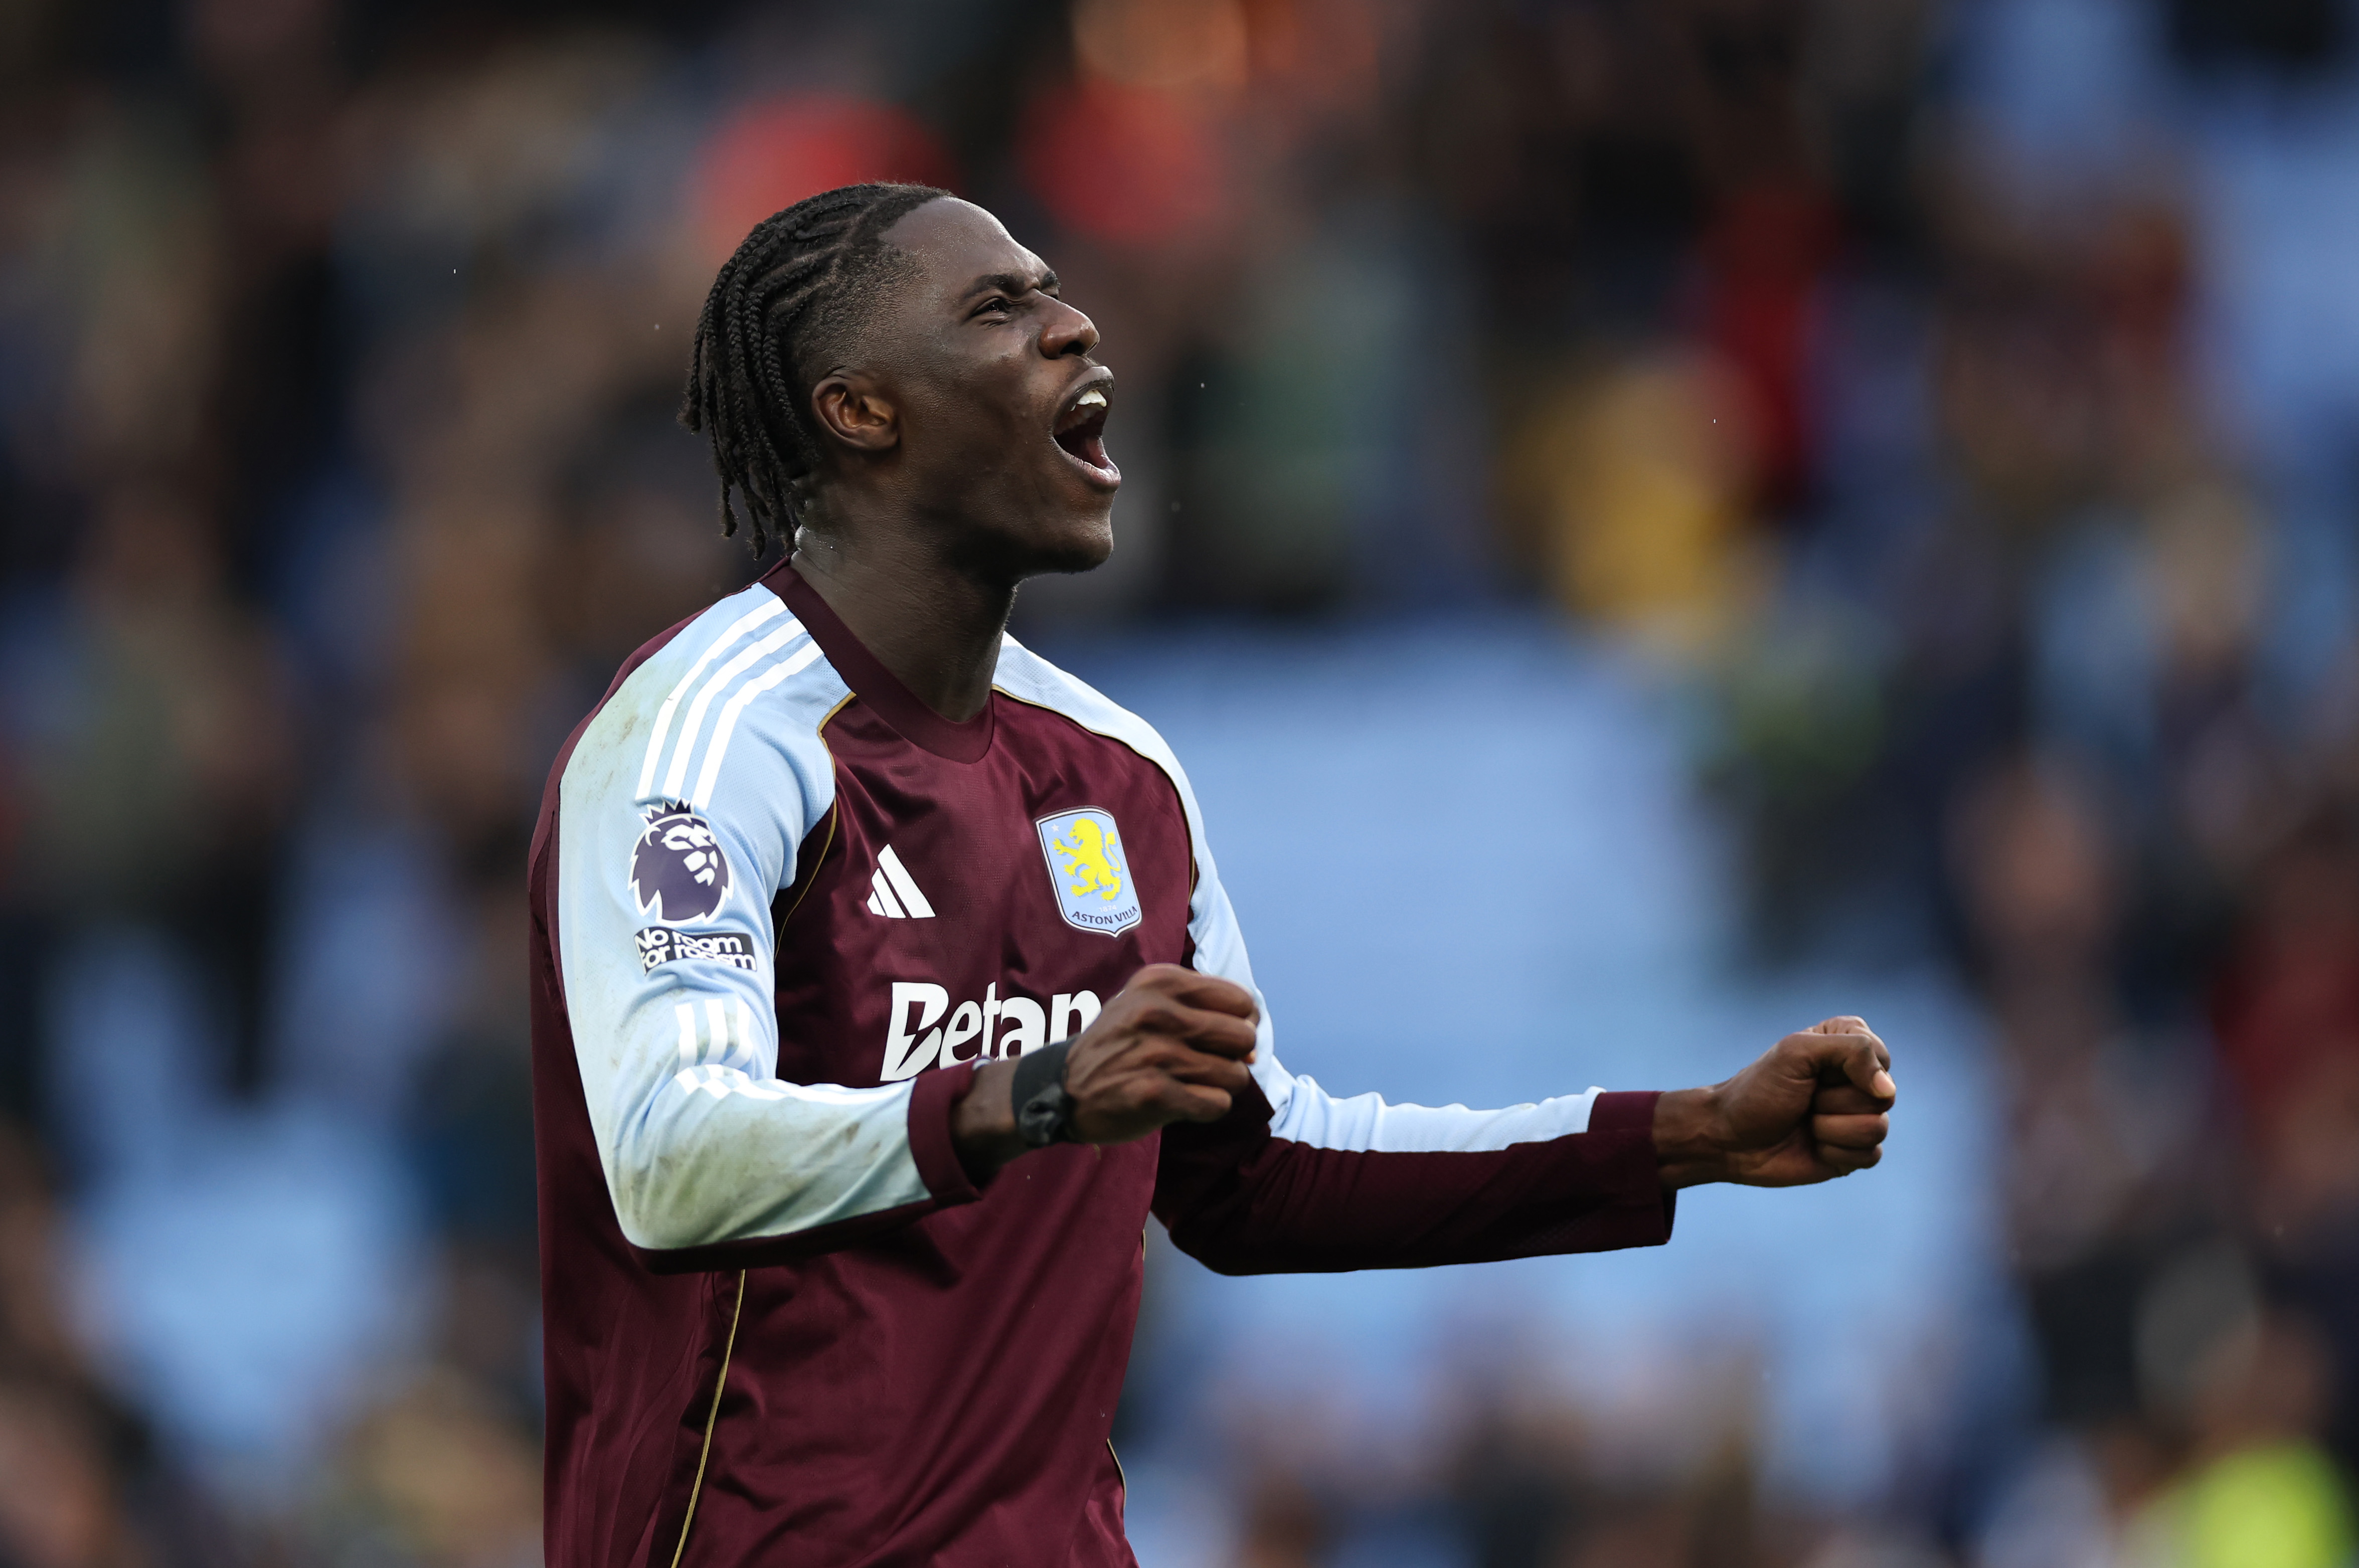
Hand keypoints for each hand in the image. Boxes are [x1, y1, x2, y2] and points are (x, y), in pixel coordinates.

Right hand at [951, 965, 1258, 1175]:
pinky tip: (1186, 1102)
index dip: (1241, 1022)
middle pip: (1243, 1037)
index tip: (1222, 1037)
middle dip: (1237, 1056)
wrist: (1064, 1087)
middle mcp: (1156, 1011)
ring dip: (1222, 1085)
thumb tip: (1254, 1044)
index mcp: (1159, 981)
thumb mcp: (1149, 1004)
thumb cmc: (1121, 1044)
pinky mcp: (1151, 1092)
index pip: (1240, 1000)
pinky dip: (1209, 1107)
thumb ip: (1202, 1010)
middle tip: (1211, 1063)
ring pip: (1234, 1074)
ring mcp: (1153, 1052)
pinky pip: (1216, 1104)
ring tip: (1193, 1083)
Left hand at [1651, 1017, 1893, 1189]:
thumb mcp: (1797, 1053)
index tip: (1814, 1072)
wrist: (1729, 1139)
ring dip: (1831, 1129)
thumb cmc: (1758, 1091)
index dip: (1851, 1070)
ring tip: (1806, 1123)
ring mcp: (1857, 1116)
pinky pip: (1870, 1155)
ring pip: (1878, 1127)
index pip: (1880, 1056)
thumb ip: (1851, 1051)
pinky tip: (1813, 1146)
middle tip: (1804, 1100)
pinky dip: (1835, 1152)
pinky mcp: (1854, 1150)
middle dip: (1833, 1102)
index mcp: (1846, 1045)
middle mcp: (1857, 1080)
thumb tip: (1887, 1089)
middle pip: (1882, 1096)